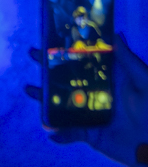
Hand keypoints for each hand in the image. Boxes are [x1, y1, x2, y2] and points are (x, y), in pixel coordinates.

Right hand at [46, 33, 147, 166]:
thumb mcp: (144, 82)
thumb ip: (129, 60)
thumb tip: (116, 33)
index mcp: (108, 78)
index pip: (84, 61)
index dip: (69, 49)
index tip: (53, 36)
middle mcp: (95, 93)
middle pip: (67, 78)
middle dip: (48, 67)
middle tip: (33, 54)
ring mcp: (89, 113)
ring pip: (61, 104)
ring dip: (44, 98)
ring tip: (29, 88)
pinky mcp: (89, 134)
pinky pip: (70, 133)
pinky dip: (60, 133)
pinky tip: (51, 131)